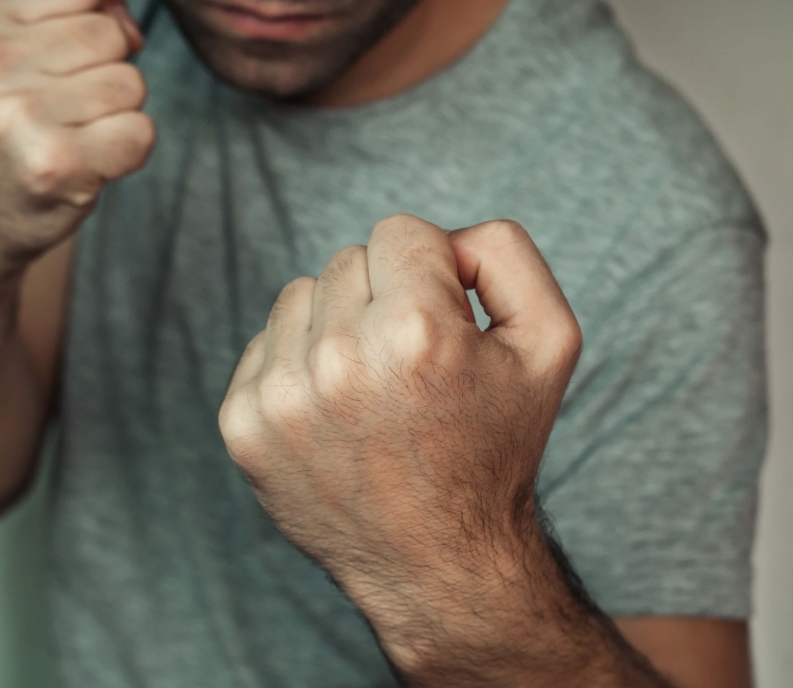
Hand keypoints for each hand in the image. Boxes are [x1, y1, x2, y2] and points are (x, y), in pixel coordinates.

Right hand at [0, 0, 154, 299]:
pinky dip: (126, 149)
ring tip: (69, 132)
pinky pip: (141, 131)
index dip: (98, 11)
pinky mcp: (55, 163)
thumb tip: (127, 19)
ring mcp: (18, 114)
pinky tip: (85, 160)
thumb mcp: (2, 44)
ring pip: (130, 83)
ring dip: (115, 112)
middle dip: (104, 67)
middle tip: (62, 104)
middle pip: (110, 33)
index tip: (74, 47)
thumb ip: (65, 7)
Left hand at [219, 214, 583, 663]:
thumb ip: (505, 254)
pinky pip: (266, 344)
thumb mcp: (549, 342)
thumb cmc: (496, 449)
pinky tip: (336, 413)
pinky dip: (300, 366)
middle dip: (385, 298)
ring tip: (373, 389)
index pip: (402, 230)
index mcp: (418, 332)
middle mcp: (341, 360)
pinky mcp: (243, 425)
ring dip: (338, 326)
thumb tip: (442, 237)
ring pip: (302, 295)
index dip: (432, 273)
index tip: (445, 327)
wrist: (440, 561)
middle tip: (413, 369)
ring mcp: (282, 396)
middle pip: (350, 259)